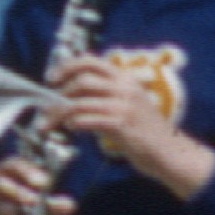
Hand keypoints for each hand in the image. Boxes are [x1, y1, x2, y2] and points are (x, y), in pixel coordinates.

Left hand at [51, 52, 207, 198]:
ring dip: (58, 113)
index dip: (67, 66)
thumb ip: (103, 95)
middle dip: (58, 95)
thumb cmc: (142, 131)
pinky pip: (87, 119)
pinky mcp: (122, 124)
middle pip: (81, 81)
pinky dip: (74, 123)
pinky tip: (70, 128)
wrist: (169, 153)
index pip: (91, 61)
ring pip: (79, 102)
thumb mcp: (126, 104)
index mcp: (125, 79)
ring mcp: (124, 105)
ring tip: (48, 124)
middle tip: (45, 109)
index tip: (51, 79)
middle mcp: (125, 87)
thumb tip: (69, 92)